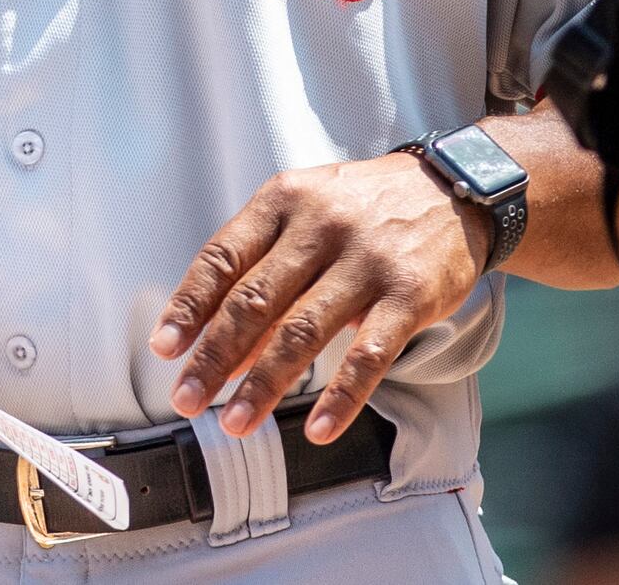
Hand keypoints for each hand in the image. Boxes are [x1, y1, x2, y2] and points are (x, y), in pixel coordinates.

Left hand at [151, 157, 489, 446]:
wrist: (453, 189)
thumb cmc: (362, 207)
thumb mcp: (306, 210)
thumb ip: (263, 265)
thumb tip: (220, 343)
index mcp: (284, 200)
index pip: (223, 257)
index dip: (190, 306)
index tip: (165, 349)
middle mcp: (321, 226)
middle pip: (255, 300)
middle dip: (214, 355)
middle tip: (187, 400)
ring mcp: (367, 261)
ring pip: (303, 331)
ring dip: (264, 384)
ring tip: (236, 422)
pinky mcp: (410, 295)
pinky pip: (368, 355)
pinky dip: (340, 397)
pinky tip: (316, 428)